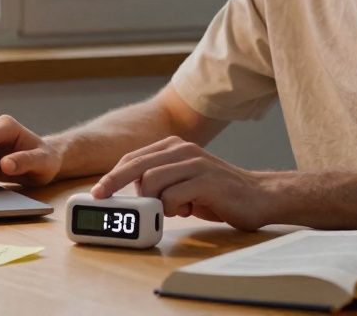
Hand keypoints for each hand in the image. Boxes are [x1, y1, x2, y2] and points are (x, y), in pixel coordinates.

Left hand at [91, 136, 275, 230]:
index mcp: (174, 147)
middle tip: (101, 198)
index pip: (133, 158)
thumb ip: (160, 182)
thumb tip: (130, 193)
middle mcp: (183, 149)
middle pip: (136, 165)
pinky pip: (172, 196)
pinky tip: (189, 210)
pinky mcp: (205, 180)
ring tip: (174, 209)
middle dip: (114, 183)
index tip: (97, 192)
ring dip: (155, 202)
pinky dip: (173, 209)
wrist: (259, 196)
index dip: (112, 175)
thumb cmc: (217, 193)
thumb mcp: (184, 182)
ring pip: (151, 181)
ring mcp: (195, 163)